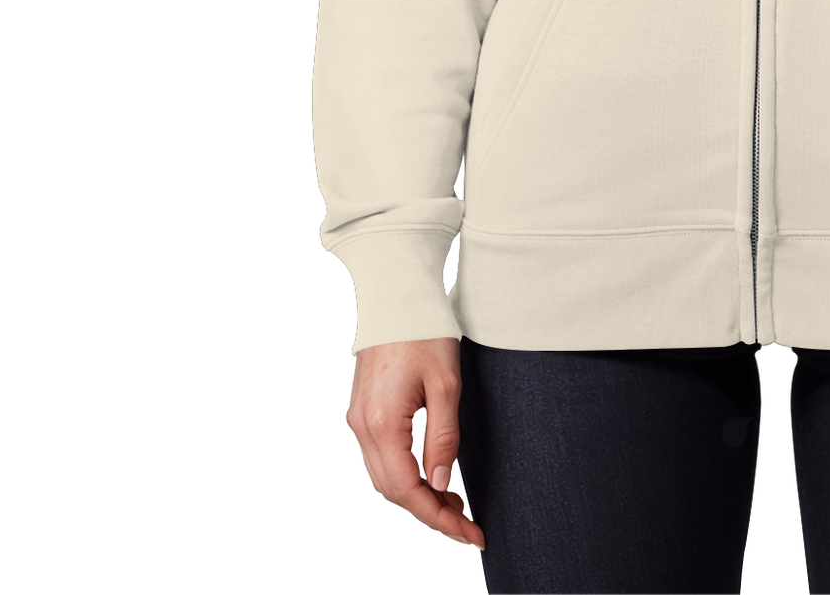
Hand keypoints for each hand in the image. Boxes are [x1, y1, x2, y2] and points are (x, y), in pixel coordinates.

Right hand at [343, 337, 485, 551]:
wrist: (396, 295)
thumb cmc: (425, 332)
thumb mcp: (446, 385)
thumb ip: (443, 439)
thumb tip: (439, 485)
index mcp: (382, 423)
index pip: (409, 492)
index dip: (440, 519)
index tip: (471, 535)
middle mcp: (361, 428)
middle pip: (393, 493)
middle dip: (431, 514)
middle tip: (469, 525)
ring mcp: (357, 421)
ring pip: (385, 480)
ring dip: (418, 498)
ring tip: (456, 505)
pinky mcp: (362, 413)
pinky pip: (381, 460)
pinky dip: (406, 476)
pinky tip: (432, 477)